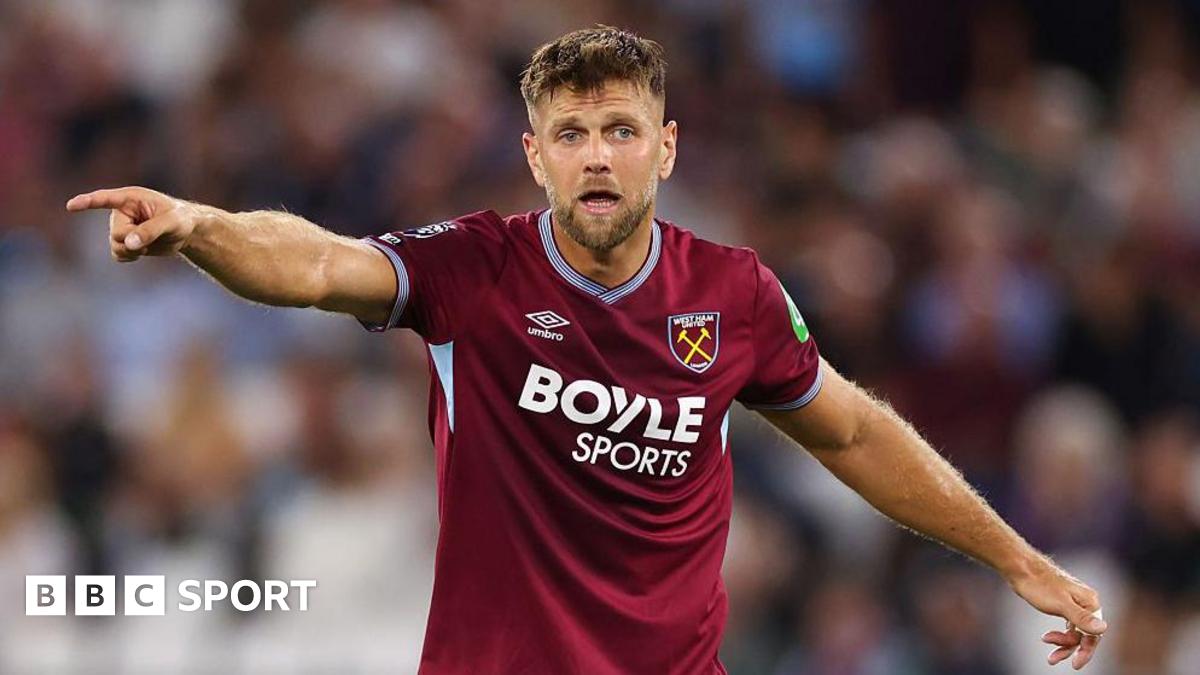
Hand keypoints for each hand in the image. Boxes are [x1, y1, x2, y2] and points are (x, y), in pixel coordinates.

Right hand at [66, 186, 201, 261]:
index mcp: (130, 198)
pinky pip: (118, 254)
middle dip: (133, 240)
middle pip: (115, 233)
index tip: (71, 206)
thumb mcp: (171, 222)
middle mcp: (121, 212)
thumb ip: (150, 231)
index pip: (104, 199)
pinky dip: (130, 256)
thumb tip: (129, 243)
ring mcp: (121, 227)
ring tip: (148, 246)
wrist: (186, 231)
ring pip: (115, 245)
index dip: (87, 202)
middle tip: (152, 238)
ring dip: (132, 251)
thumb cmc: (180, 219)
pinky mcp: (124, 241)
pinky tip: (142, 252)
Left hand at [1008, 559, 1107, 669]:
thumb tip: (1103, 628)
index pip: (1094, 633)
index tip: (1075, 664)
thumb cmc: (1039, 584)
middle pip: (1084, 634)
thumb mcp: (1060, 604)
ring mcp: (1074, 603)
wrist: (1021, 569)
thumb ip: (1081, 618)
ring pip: (1075, 631)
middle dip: (1069, 646)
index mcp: (1090, 602)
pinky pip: (1067, 625)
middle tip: (1053, 658)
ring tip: (1046, 644)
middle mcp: (1085, 602)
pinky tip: (1047, 638)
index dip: (1086, 650)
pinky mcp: (1063, 604)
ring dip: (1062, 641)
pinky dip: (1058, 634)